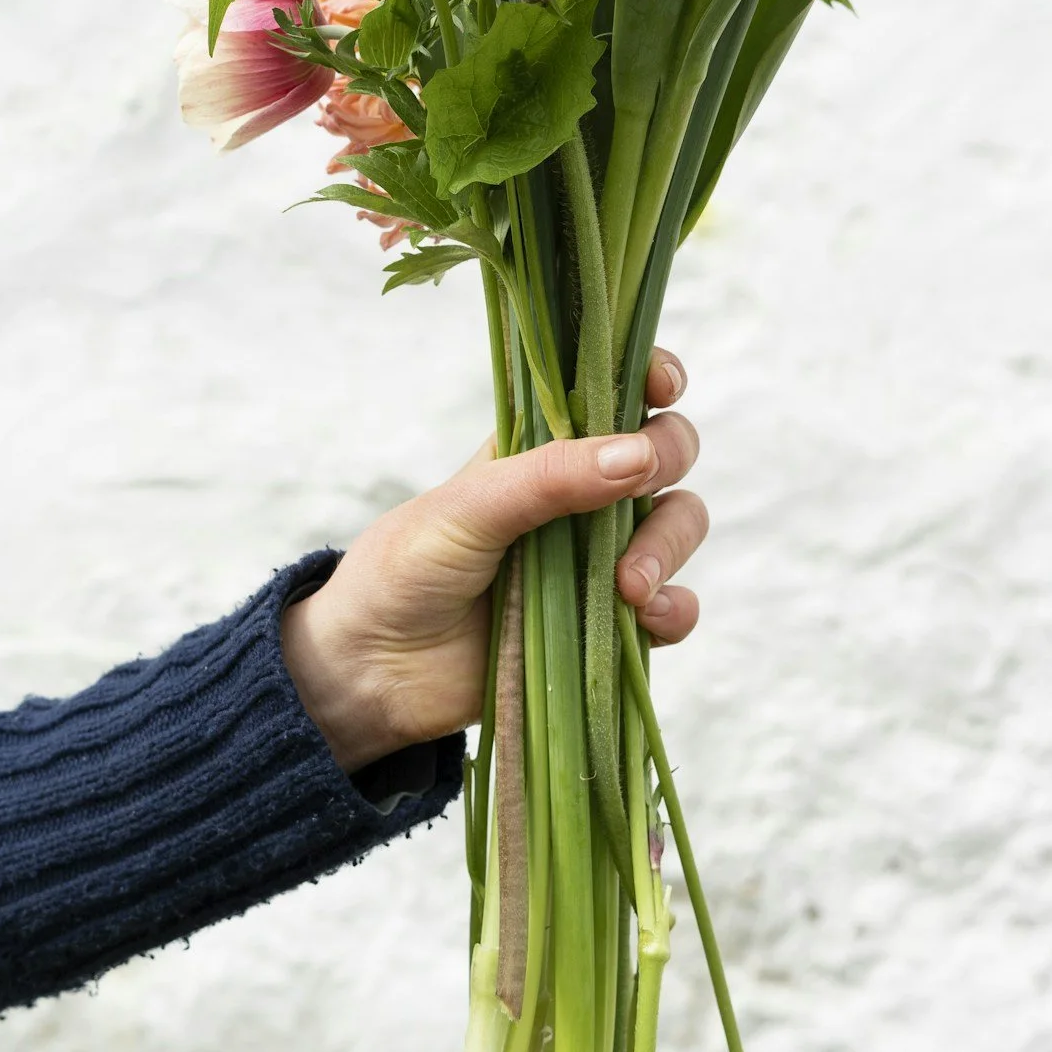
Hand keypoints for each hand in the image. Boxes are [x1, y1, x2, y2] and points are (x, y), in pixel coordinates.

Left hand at [281, 349, 705, 771]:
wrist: (373, 673)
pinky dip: (675, 611)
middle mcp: (581, 496)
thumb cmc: (405, 570)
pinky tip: (648, 619)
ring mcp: (598, 559)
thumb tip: (640, 454)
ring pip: (678, 525)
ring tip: (628, 586)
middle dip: (670, 459)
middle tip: (642, 487)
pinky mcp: (608, 625)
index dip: (650, 378)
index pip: (613, 393)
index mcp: (542, 448)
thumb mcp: (468, 509)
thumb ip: (550, 478)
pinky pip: (671, 609)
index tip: (662, 387)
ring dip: (670, 546)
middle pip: (665, 453)